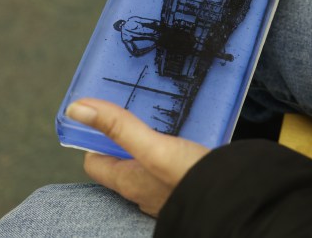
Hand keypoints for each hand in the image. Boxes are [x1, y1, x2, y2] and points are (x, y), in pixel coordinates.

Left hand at [65, 98, 208, 216]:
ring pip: (148, 164)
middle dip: (126, 138)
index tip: (108, 118)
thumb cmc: (192, 178)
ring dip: (152, 143)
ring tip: (164, 123)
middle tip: (138, 115)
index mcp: (128, 182)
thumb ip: (119, 127)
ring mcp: (165, 191)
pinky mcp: (187, 185)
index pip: (95, 162)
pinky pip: (171, 166)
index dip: (96, 139)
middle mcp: (143, 190)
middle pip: (122, 162)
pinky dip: (173, 151)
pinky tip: (187, 139)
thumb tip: (77, 109)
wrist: (234, 202)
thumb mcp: (154, 146)